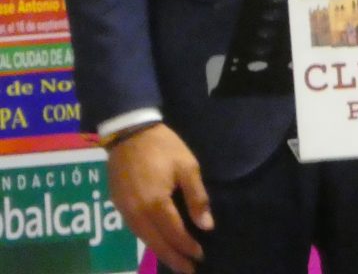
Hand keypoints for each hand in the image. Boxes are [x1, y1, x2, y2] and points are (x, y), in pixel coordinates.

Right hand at [106, 122, 213, 273]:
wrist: (130, 132)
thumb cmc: (163, 147)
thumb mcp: (187, 166)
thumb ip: (197, 197)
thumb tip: (206, 226)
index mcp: (156, 203)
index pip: (174, 233)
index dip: (187, 246)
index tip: (200, 256)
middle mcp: (137, 213)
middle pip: (156, 243)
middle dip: (173, 258)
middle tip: (189, 270)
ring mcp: (124, 210)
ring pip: (144, 239)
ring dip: (160, 252)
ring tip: (175, 261)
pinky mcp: (118, 205)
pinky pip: (135, 230)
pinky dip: (148, 240)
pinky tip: (157, 243)